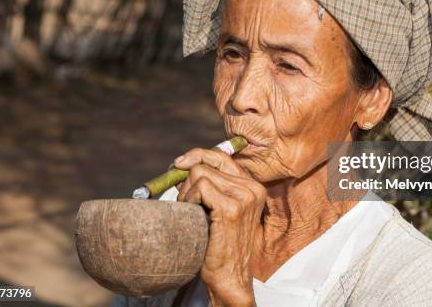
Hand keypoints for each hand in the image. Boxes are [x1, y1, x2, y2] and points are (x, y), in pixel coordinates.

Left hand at [174, 148, 265, 306]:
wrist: (230, 277)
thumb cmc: (221, 245)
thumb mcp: (221, 209)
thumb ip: (212, 186)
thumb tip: (183, 165)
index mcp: (252, 187)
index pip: (221, 156)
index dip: (197, 155)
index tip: (178, 164)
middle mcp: (252, 188)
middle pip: (206, 164)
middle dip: (187, 181)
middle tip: (184, 202)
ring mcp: (244, 197)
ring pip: (200, 174)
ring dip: (187, 193)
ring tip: (192, 213)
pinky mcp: (231, 208)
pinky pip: (200, 188)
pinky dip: (190, 199)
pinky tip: (193, 216)